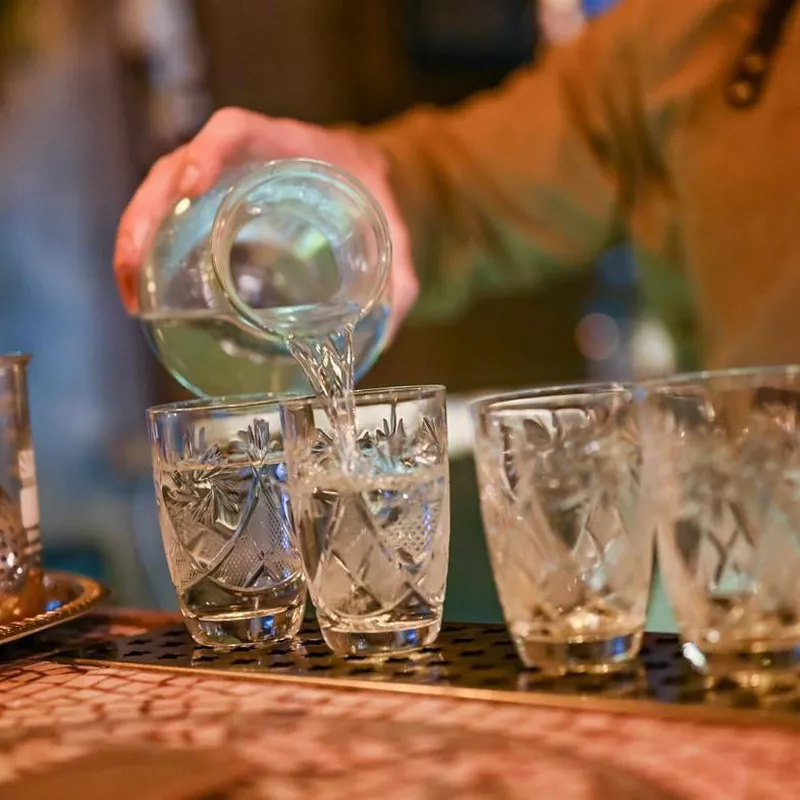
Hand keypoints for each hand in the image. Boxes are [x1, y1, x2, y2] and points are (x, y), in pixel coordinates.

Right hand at [114, 107, 417, 337]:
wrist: (369, 192)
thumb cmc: (377, 205)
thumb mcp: (394, 239)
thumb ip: (397, 282)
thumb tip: (386, 331)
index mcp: (291, 150)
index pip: (236, 131)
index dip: (208, 151)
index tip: (192, 187)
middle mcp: (247, 162)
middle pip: (179, 169)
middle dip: (148, 214)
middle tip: (136, 270)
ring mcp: (225, 185)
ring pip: (165, 198)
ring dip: (137, 239)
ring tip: (132, 293)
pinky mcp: (217, 212)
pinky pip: (174, 223)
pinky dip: (153, 254)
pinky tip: (147, 294)